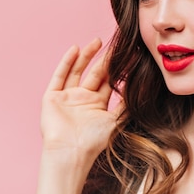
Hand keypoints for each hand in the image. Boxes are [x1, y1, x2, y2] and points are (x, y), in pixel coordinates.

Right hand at [40, 38, 122, 165]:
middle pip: (94, 73)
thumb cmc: (94, 141)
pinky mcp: (52, 98)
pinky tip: (75, 49)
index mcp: (96, 105)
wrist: (71, 152)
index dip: (117, 68)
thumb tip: (141, 90)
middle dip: (104, 59)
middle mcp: (82, 99)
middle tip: (116, 44)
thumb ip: (125, 105)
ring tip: (97, 41)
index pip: (108, 81)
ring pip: (78, 71)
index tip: (127, 55)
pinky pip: (60, 76)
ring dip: (86, 56)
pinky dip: (66, 62)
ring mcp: (66, 97)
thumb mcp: (115, 121)